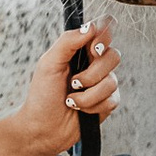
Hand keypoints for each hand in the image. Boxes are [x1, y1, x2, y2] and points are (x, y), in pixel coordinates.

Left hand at [20, 21, 118, 155]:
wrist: (42, 128)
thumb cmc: (42, 95)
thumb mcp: (49, 63)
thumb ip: (68, 41)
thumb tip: (91, 26)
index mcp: (79, 49)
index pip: (103, 29)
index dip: (104, 36)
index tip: (93, 49)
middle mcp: (93, 64)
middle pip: (114, 55)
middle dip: (93, 73)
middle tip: (74, 82)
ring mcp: (102, 83)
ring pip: (112, 81)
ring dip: (88, 94)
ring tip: (71, 100)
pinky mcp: (106, 103)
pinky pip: (112, 99)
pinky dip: (92, 106)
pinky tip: (80, 110)